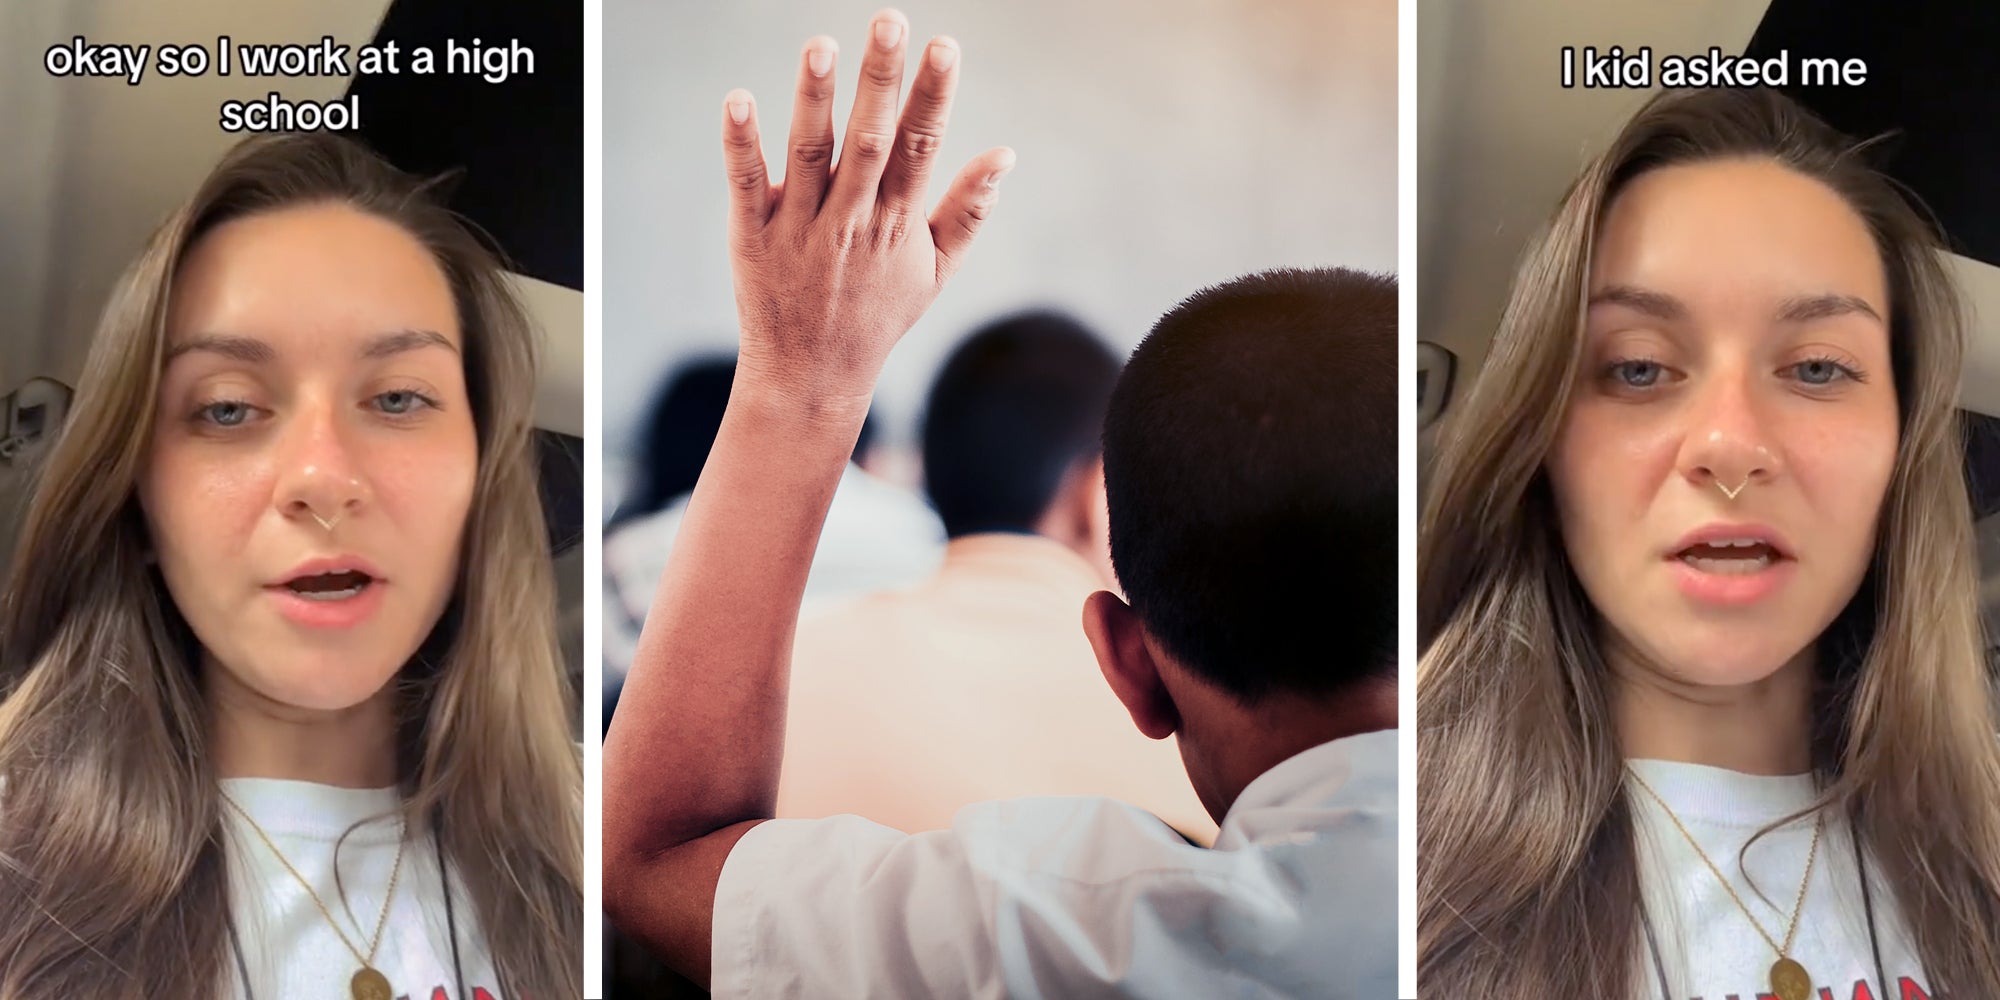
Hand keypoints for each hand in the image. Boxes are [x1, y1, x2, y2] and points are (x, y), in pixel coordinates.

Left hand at [721, 8, 1014, 408]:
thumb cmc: (877, 315)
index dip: (934, 96)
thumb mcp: (935, 270)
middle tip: (888, 20)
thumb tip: (1005, 154)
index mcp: (897, 223)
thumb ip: (969, 210)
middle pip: (869, 140)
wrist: (812, 376)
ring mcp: (799, 227)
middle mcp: (850, 221)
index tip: (944, 46)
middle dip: (881, 80)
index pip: (920, 148)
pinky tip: (740, 99)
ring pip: (809, 154)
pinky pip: (747, 183)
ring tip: (822, 45)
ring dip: (814, 99)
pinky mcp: (752, 234)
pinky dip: (743, 143)